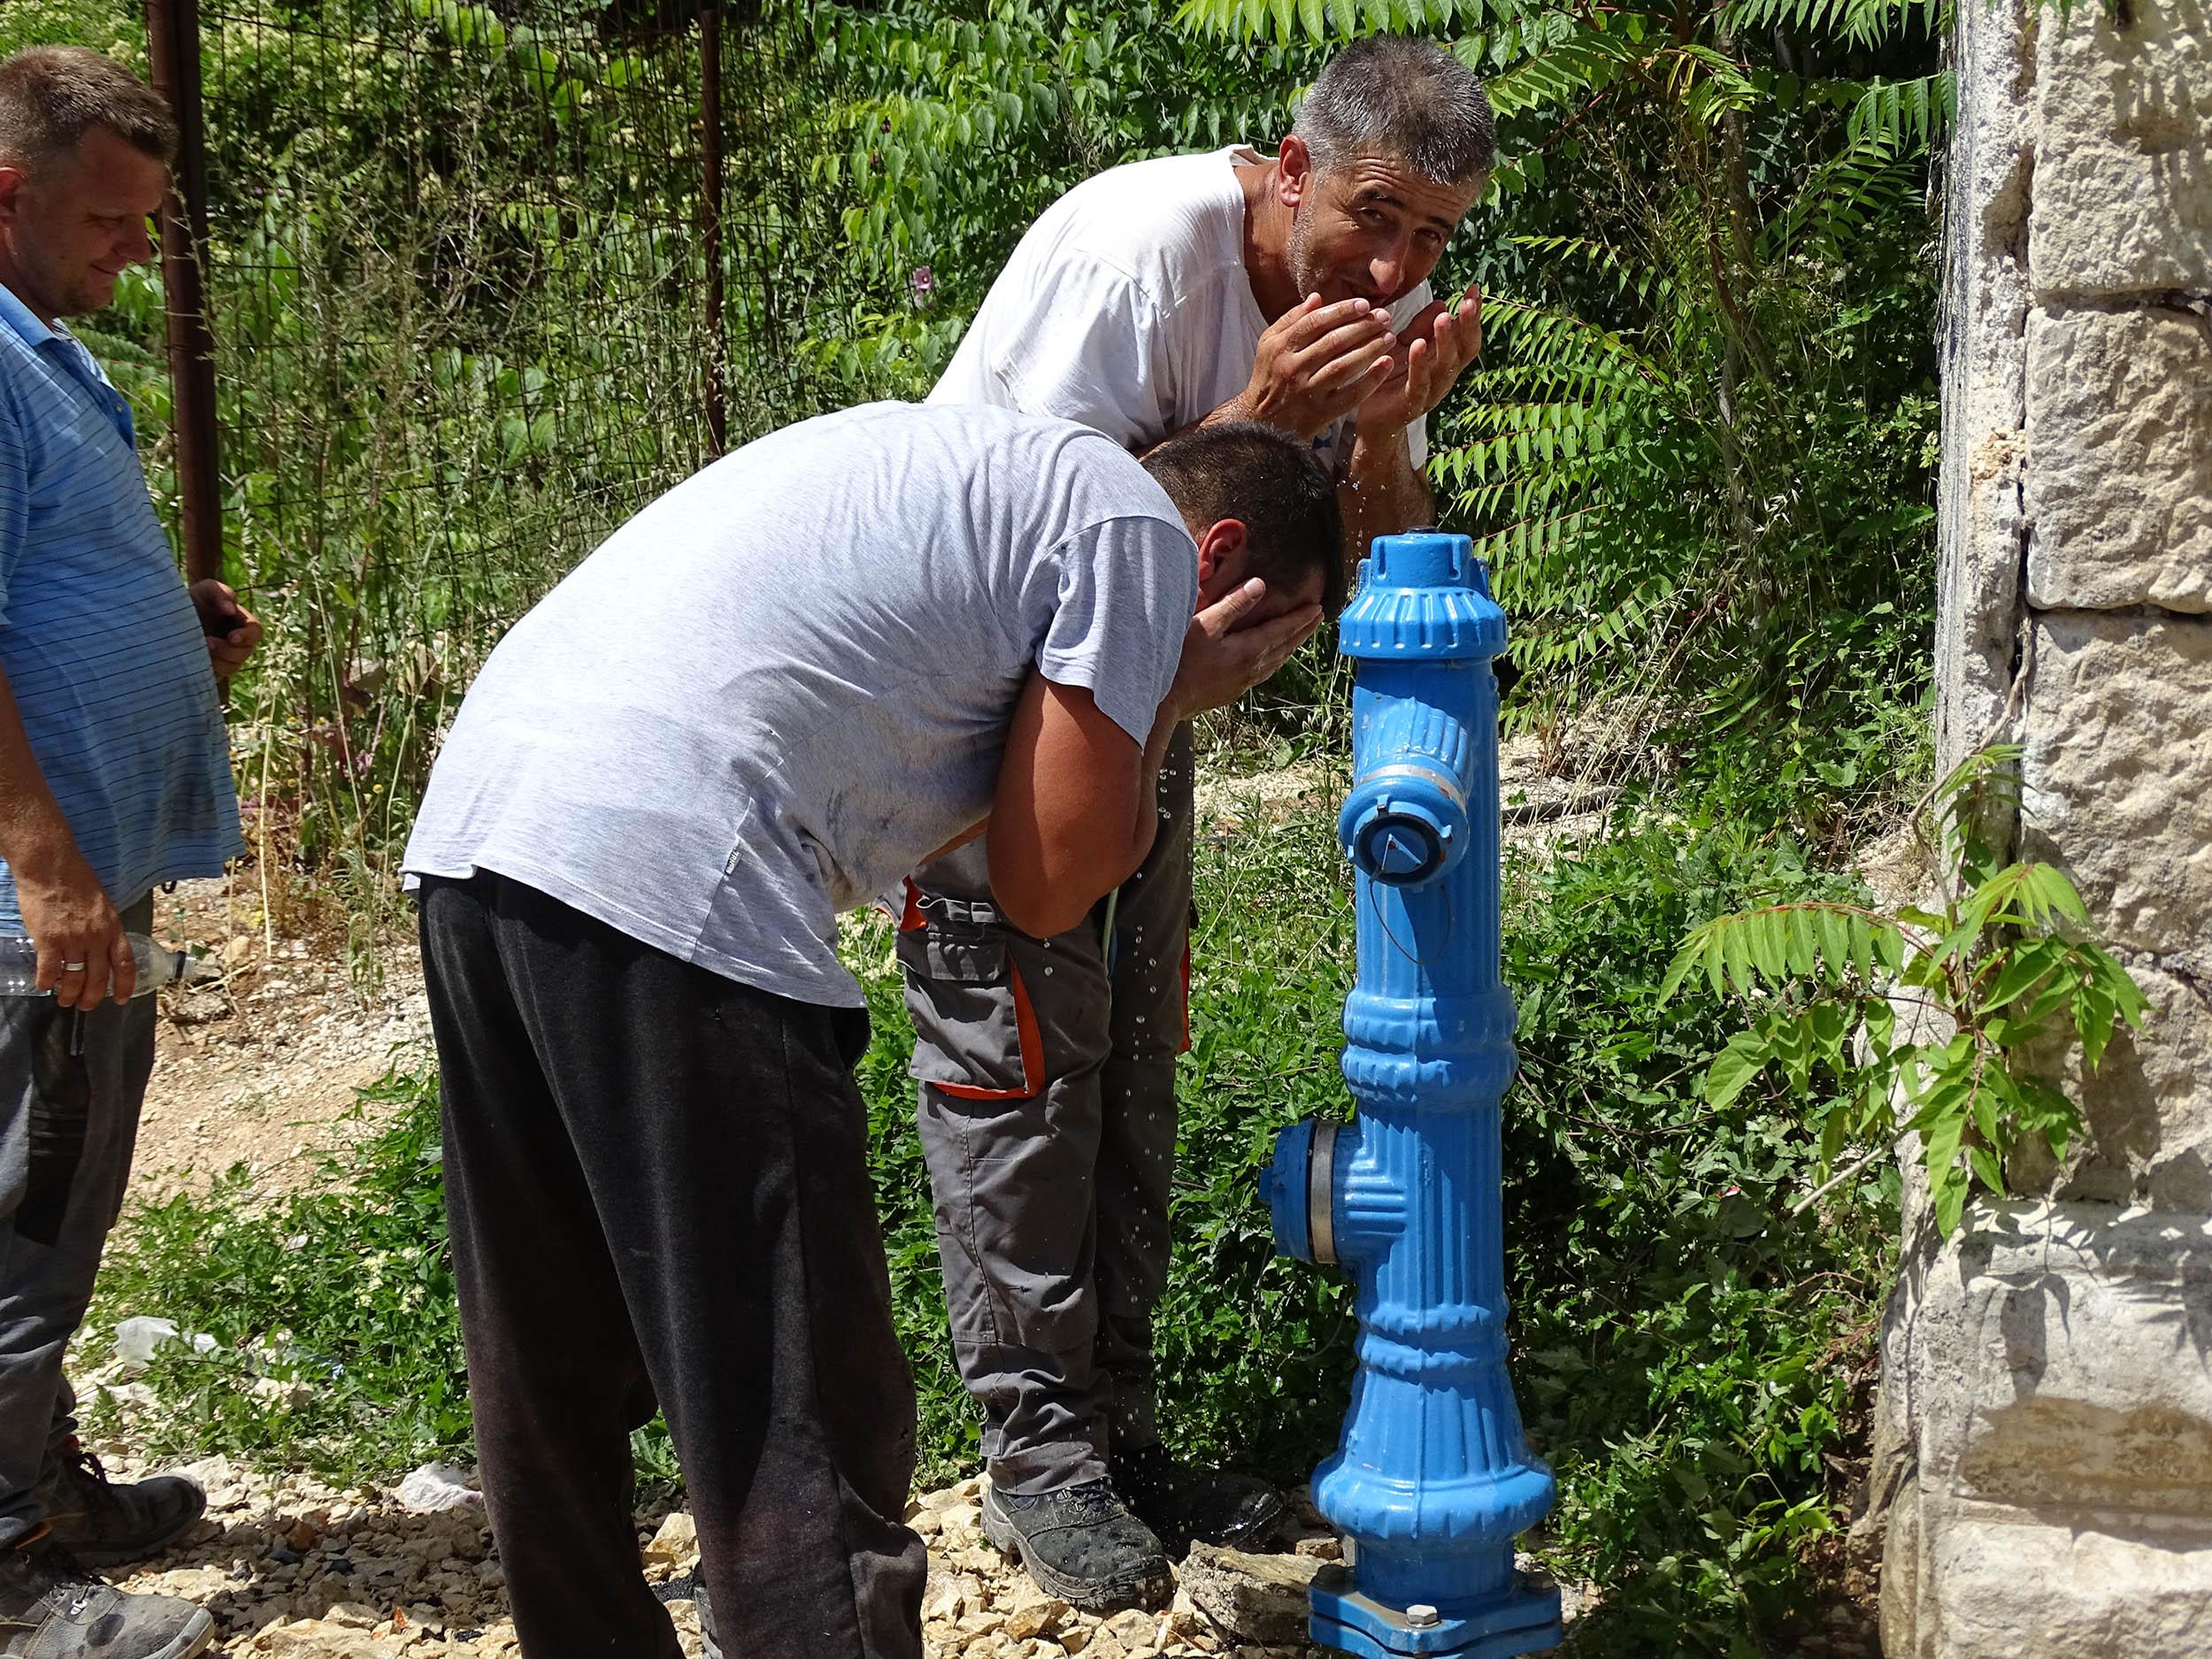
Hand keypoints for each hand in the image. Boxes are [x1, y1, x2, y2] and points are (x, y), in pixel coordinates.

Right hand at [17, 853, 132, 1007]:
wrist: (51, 867)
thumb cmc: (76, 880)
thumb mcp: (102, 905)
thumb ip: (103, 926)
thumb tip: (100, 945)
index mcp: (113, 928)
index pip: (125, 964)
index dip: (125, 985)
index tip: (121, 1000)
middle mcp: (96, 937)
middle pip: (99, 978)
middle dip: (93, 997)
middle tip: (86, 1007)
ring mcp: (73, 940)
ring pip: (74, 978)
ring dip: (69, 994)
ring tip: (64, 1001)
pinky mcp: (49, 939)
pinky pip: (50, 970)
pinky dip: (47, 982)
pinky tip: (44, 986)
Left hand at [190, 580, 261, 677]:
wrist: (161, 621)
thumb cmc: (187, 601)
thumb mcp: (204, 591)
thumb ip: (220, 592)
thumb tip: (231, 609)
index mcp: (238, 622)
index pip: (255, 631)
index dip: (247, 636)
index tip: (232, 637)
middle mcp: (235, 642)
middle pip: (245, 651)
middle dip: (228, 650)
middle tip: (207, 643)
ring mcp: (223, 658)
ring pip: (232, 666)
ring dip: (217, 659)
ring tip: (198, 650)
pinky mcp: (211, 671)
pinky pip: (218, 676)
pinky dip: (208, 668)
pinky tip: (194, 660)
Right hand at [1167, 579, 1324, 719]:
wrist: (1167, 699)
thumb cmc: (1180, 660)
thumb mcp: (1205, 625)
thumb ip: (1233, 605)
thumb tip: (1260, 585)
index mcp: (1248, 650)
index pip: (1282, 630)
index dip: (1300, 618)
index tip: (1317, 608)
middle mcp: (1252, 668)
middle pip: (1285, 646)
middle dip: (1302, 631)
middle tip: (1318, 618)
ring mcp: (1244, 682)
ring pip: (1276, 661)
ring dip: (1291, 646)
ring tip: (1300, 636)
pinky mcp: (1234, 691)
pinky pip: (1264, 673)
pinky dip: (1276, 661)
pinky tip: (1272, 660)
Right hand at [1228, 295, 1399, 439]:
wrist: (1262, 424)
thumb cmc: (1269, 378)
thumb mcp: (1269, 345)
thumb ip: (1291, 320)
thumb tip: (1316, 298)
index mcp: (1280, 348)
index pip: (1315, 323)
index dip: (1342, 311)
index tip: (1365, 304)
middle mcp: (1293, 369)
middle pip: (1333, 342)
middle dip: (1362, 327)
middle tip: (1384, 318)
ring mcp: (1307, 392)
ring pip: (1343, 366)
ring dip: (1370, 349)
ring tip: (1389, 337)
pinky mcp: (1321, 412)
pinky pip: (1350, 394)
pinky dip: (1371, 379)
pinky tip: (1387, 364)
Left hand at [1356, 284, 1481, 437]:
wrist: (1373, 421)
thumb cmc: (1392, 380)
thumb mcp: (1406, 348)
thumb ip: (1421, 328)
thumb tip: (1442, 302)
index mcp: (1445, 362)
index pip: (1466, 336)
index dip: (1472, 315)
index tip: (1475, 289)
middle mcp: (1444, 377)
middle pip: (1464, 350)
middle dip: (1468, 325)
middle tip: (1469, 301)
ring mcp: (1430, 393)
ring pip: (1445, 366)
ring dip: (1446, 342)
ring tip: (1445, 319)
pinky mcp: (1410, 404)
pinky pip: (1418, 383)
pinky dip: (1419, 364)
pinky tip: (1418, 345)